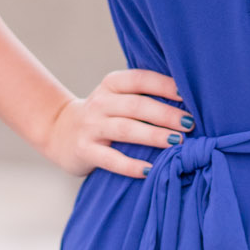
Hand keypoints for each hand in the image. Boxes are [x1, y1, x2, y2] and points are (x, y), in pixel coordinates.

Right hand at [41, 68, 187, 179]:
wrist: (59, 131)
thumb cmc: (104, 114)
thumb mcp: (118, 98)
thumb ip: (145, 96)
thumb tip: (190, 103)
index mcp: (112, 84)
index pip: (140, 79)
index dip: (164, 85)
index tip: (188, 95)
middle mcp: (101, 103)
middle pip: (137, 105)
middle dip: (165, 114)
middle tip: (190, 124)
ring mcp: (91, 127)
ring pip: (126, 129)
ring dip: (153, 135)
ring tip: (177, 142)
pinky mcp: (85, 150)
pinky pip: (111, 158)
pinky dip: (131, 165)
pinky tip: (150, 170)